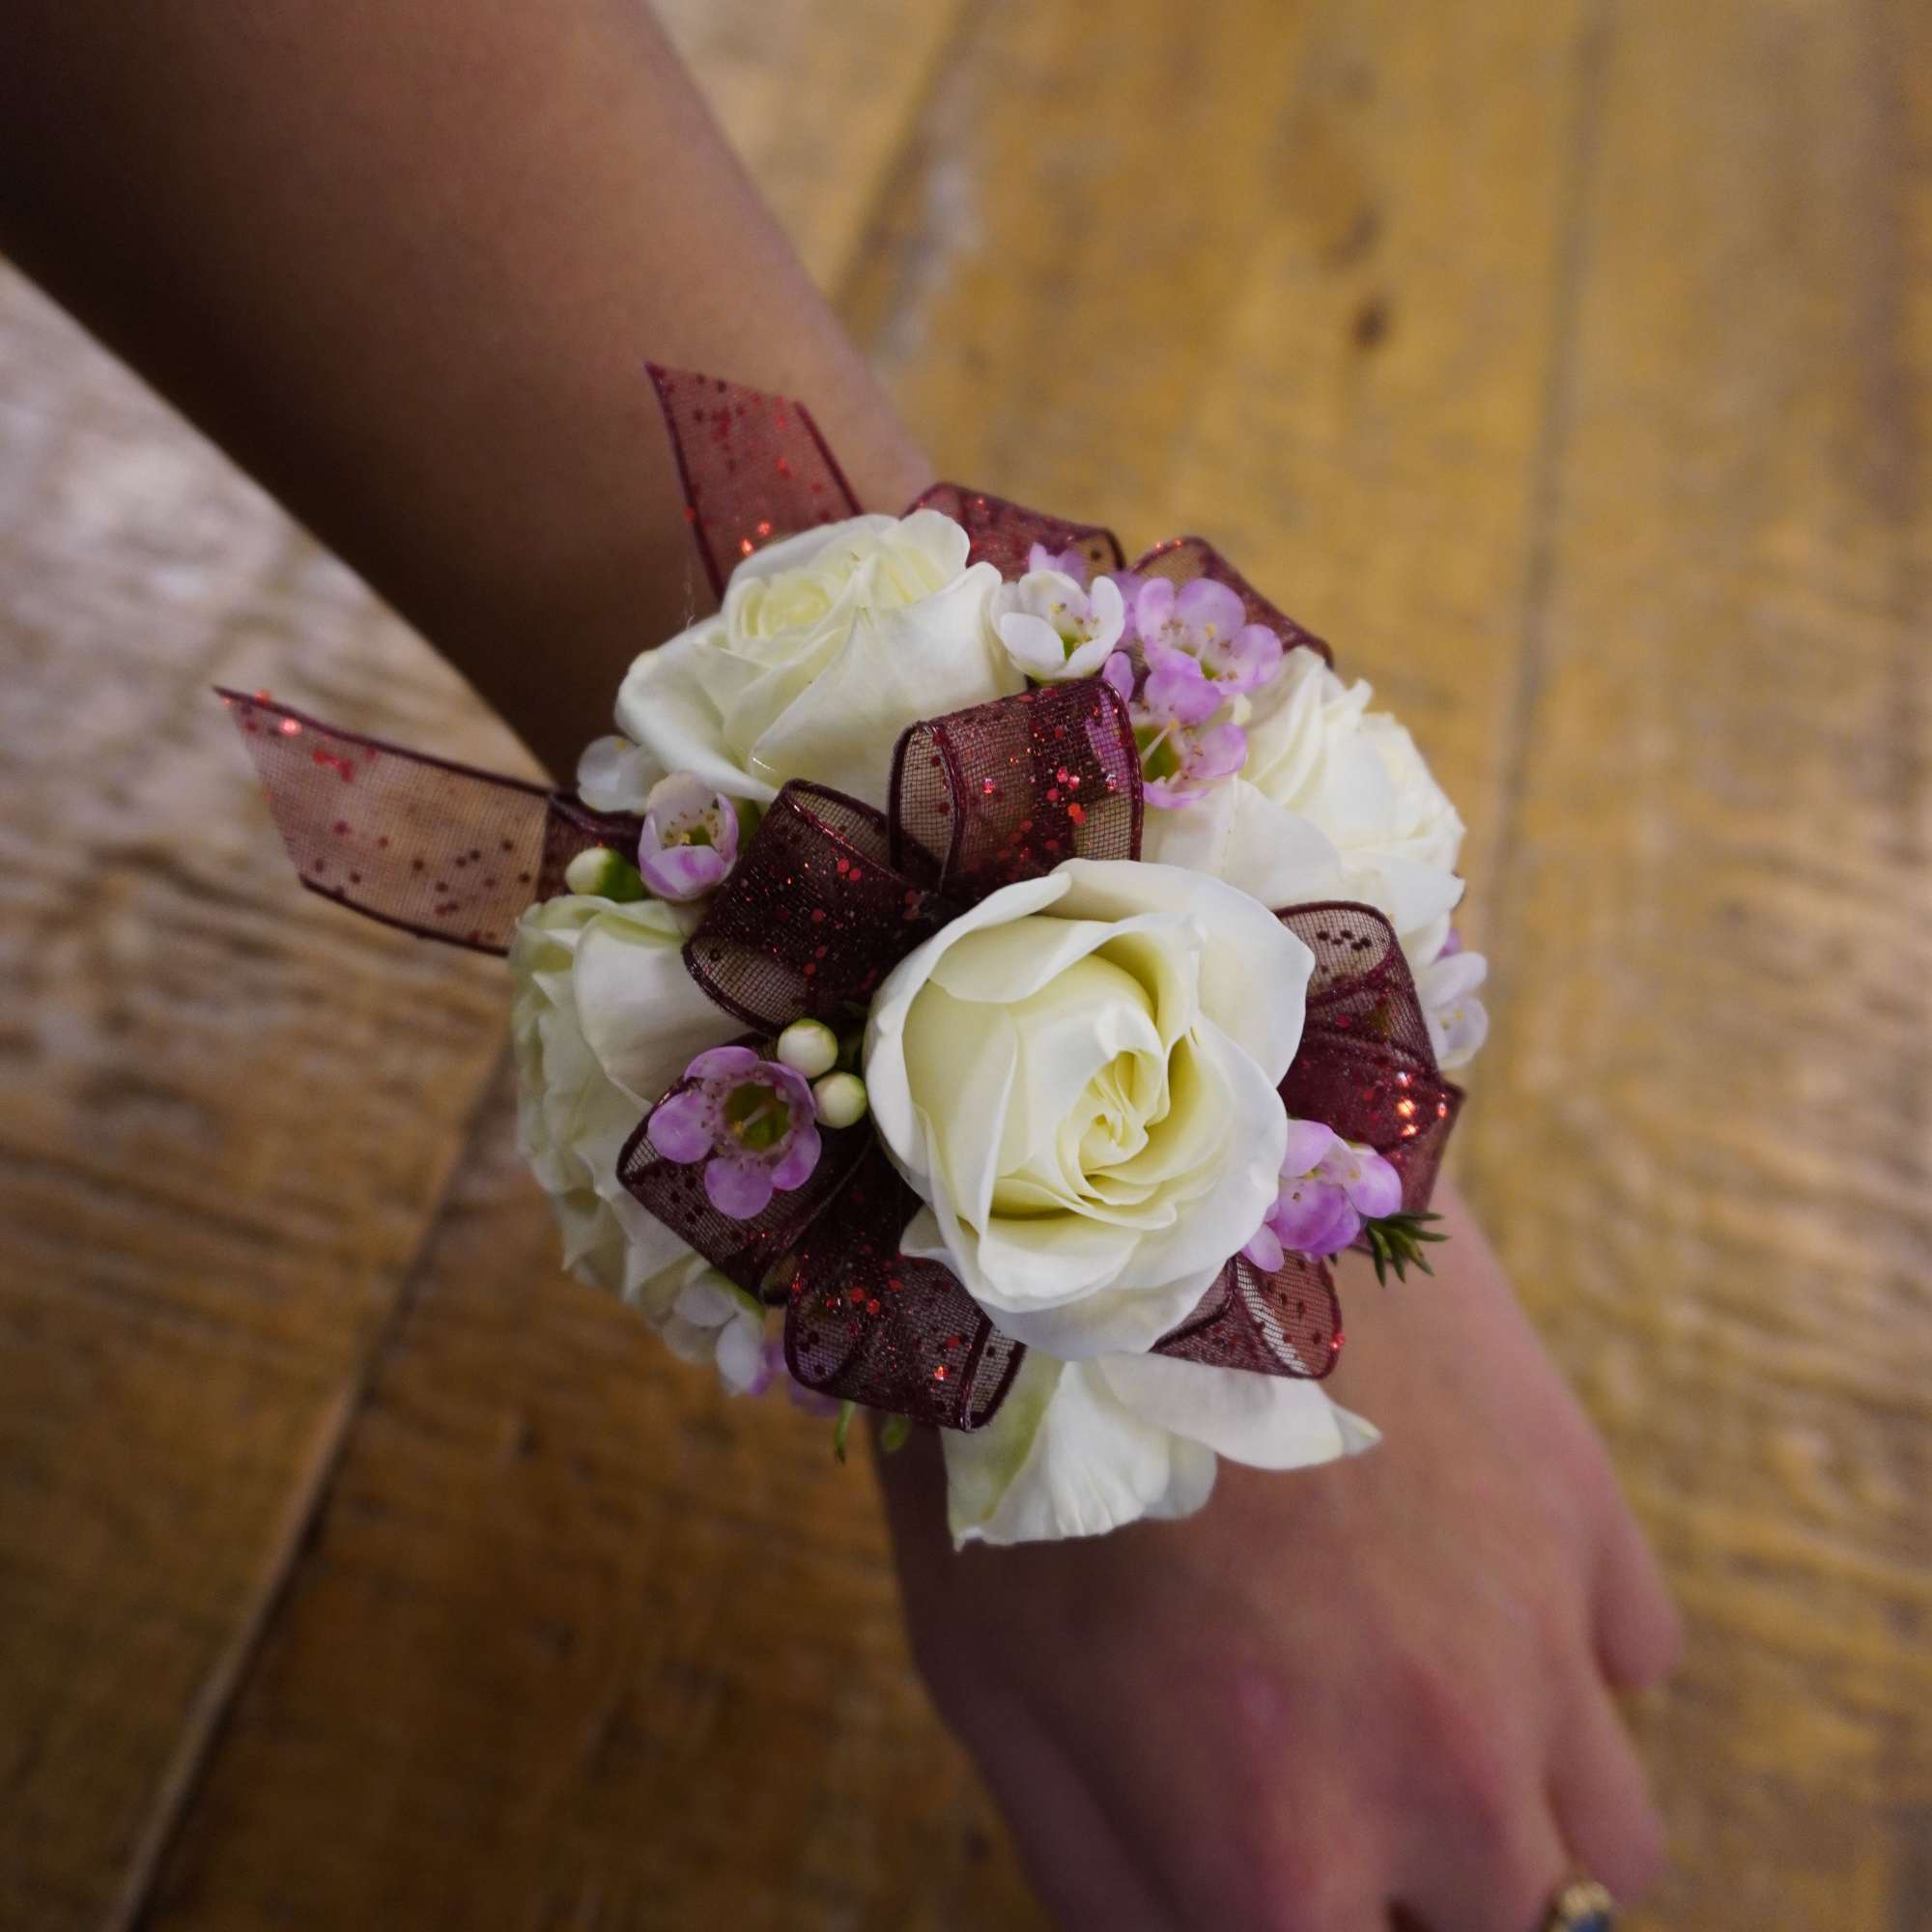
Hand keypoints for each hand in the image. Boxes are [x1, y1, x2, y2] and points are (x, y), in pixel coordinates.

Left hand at [875, 1182, 1681, 1929]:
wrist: (1136, 1175)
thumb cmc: (1016, 1428)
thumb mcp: (985, 1682)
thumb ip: (1106, 1878)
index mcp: (1275, 1859)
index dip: (1295, 1927)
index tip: (1268, 1859)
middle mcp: (1447, 1786)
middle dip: (1417, 1901)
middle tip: (1324, 1788)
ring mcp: (1540, 1644)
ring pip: (1613, 1852)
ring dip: (1518, 1814)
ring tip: (1396, 1698)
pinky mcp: (1586, 1510)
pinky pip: (1632, 1670)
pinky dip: (1560, 1658)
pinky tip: (1446, 1562)